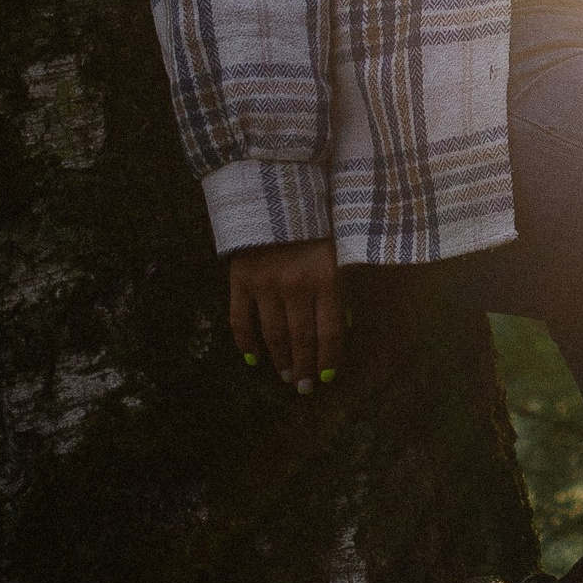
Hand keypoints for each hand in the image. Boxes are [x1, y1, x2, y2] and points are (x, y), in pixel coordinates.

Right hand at [227, 238, 343, 391]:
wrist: (275, 194)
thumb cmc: (314, 225)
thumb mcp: (337, 253)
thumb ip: (339, 288)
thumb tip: (342, 329)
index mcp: (325, 278)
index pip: (330, 331)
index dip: (328, 359)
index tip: (325, 377)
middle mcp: (295, 285)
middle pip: (301, 338)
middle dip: (303, 366)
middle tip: (302, 387)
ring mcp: (265, 284)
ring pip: (273, 334)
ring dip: (279, 358)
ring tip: (284, 375)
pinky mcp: (240, 279)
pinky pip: (240, 318)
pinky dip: (244, 341)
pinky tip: (251, 358)